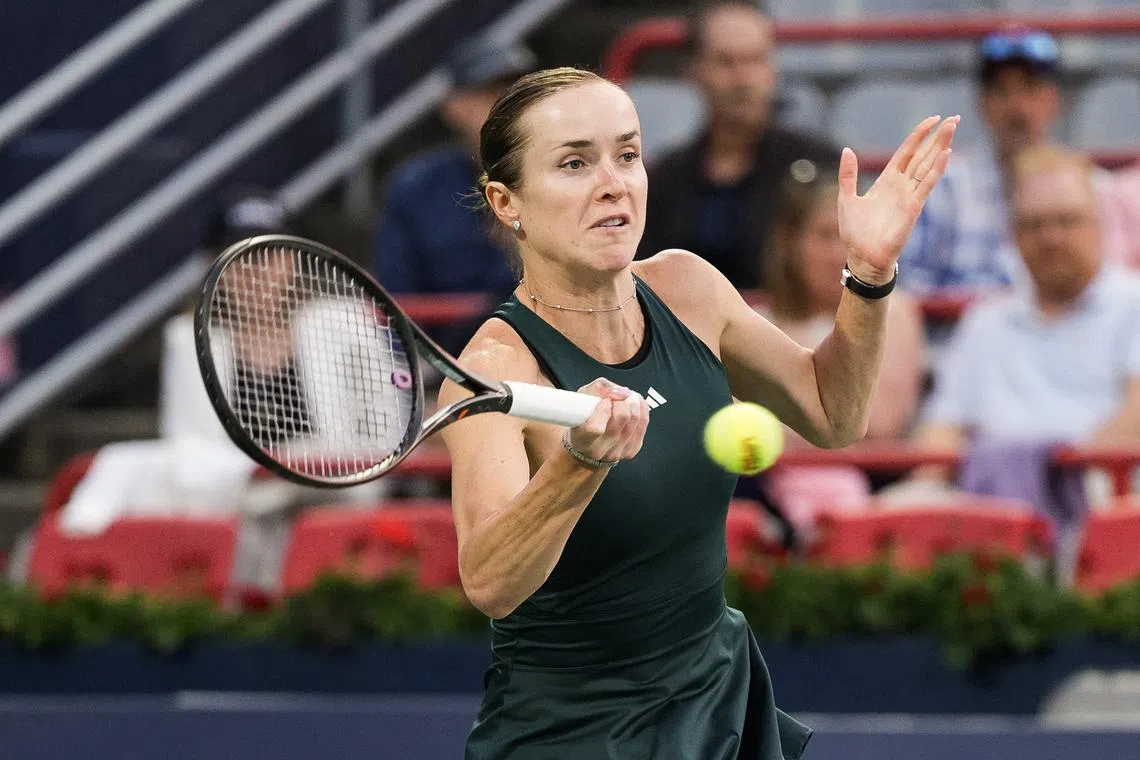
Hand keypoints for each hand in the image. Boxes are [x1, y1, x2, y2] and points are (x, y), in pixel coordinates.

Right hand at [567, 378, 649, 463]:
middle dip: (621, 401)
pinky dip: (641, 408)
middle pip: (621, 418)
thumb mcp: (583, 396)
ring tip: (626, 397)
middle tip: (616, 395)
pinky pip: (643, 423)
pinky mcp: (630, 451)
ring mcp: (615, 452)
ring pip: (634, 420)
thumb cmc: (582, 415)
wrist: (587, 439)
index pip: (595, 429)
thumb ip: (600, 389)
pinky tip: (634, 403)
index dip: (603, 410)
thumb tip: (622, 393)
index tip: (604, 401)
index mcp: (581, 439)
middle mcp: (598, 450)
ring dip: (633, 402)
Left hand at [837, 115, 959, 283]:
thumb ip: (848, 175)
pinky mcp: (913, 208)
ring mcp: (909, 196)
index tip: (932, 119)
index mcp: (887, 181)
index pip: (906, 152)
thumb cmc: (855, 233)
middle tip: (954, 118)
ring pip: (928, 166)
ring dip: (941, 147)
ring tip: (953, 127)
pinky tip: (946, 154)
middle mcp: (901, 186)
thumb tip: (847, 150)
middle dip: (937, 137)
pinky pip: (926, 185)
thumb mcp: (846, 198)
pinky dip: (936, 170)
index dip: (918, 135)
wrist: (862, 257)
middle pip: (923, 155)